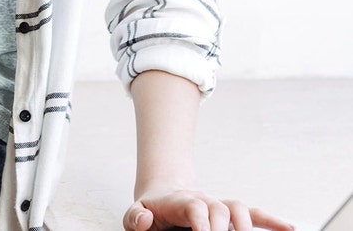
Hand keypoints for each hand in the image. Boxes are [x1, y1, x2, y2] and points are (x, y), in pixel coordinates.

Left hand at [123, 189, 294, 230]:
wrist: (162, 194)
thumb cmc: (150, 211)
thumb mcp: (135, 213)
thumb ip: (135, 217)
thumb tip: (146, 218)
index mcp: (181, 202)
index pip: (195, 207)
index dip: (202, 222)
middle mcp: (204, 201)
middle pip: (219, 209)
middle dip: (225, 228)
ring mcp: (218, 207)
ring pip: (238, 208)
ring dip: (247, 224)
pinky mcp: (230, 215)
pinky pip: (254, 214)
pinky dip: (271, 221)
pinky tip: (288, 229)